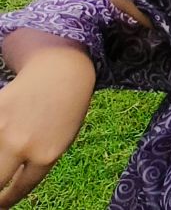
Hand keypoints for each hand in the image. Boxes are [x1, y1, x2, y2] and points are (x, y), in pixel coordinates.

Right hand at [0, 34, 96, 206]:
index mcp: (45, 155)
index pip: (17, 189)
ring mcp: (2, 127)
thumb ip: (35, 164)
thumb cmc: (62, 113)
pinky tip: (0, 148)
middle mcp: (21, 143)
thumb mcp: (59, 144)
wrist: (60, 74)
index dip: (4, 201)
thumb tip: (7, 185)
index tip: (0, 204)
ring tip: (1, 166)